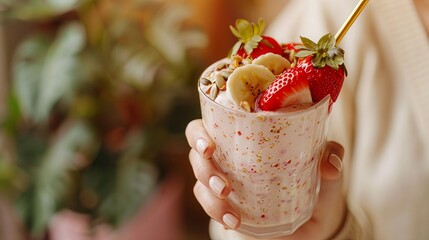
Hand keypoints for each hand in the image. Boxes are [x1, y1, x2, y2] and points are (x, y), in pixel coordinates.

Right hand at [186, 119, 346, 239]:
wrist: (315, 219)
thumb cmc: (315, 180)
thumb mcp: (325, 165)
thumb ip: (331, 155)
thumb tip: (329, 164)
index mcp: (244, 136)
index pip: (208, 125)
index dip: (198, 133)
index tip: (209, 146)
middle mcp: (228, 156)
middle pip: (196, 154)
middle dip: (203, 168)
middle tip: (224, 185)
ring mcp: (224, 181)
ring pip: (199, 182)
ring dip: (209, 196)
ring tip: (231, 210)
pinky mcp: (226, 205)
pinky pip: (208, 206)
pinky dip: (217, 214)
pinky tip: (233, 222)